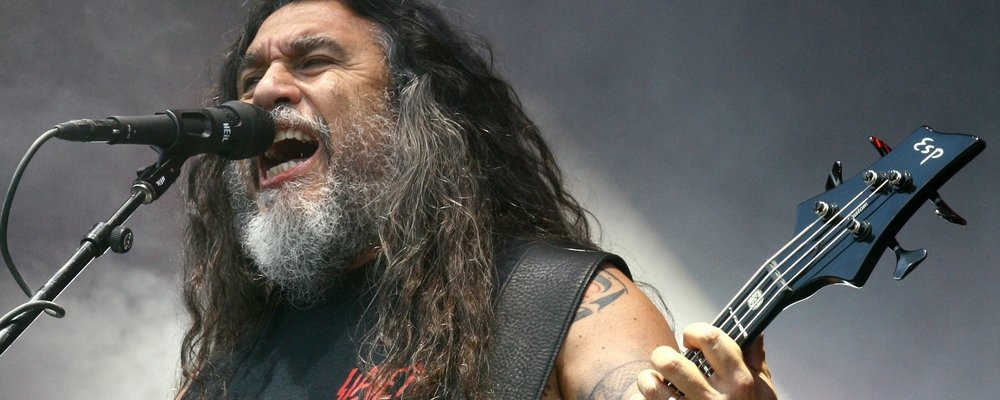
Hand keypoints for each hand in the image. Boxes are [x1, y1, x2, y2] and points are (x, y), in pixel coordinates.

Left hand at [631, 323, 775, 399]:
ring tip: (657, 382)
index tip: (691, 339)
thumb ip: (754, 360)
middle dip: (662, 355)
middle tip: (667, 361)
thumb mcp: (764, 390)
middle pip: (670, 362)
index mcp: (738, 381)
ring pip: (651, 386)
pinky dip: (643, 399)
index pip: (711, 338)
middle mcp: (714, 399)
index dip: (694, 331)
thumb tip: (754, 332)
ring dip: (648, 379)